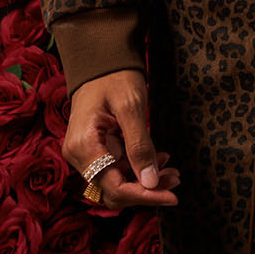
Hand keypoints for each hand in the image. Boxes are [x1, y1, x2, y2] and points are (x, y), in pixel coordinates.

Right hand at [62, 68, 180, 208]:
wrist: (101, 57)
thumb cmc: (115, 75)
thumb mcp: (131, 106)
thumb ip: (140, 145)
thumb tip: (151, 183)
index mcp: (84, 146)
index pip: (114, 188)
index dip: (144, 196)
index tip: (172, 196)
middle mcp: (78, 155)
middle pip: (114, 190)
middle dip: (146, 190)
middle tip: (176, 180)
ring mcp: (84, 153)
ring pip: (116, 181)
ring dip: (144, 180)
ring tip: (172, 171)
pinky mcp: (93, 149)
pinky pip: (116, 168)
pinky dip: (137, 167)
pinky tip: (159, 159)